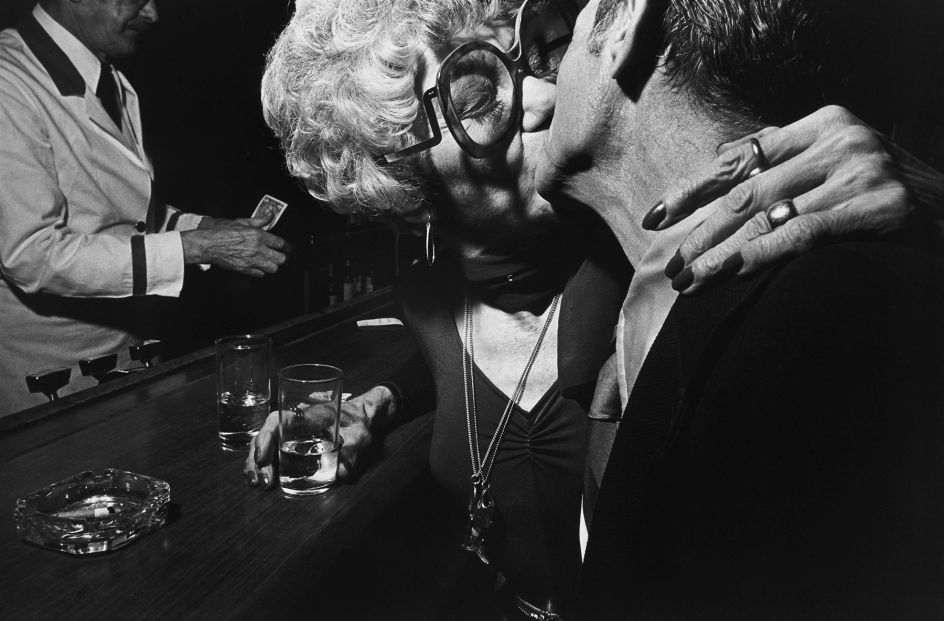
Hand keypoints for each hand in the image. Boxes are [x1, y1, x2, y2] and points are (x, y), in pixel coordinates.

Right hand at [181, 215, 288, 276]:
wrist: (208, 245)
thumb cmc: (221, 232)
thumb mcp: (242, 222)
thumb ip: (259, 220)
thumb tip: (269, 215)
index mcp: (258, 236)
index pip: (280, 243)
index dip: (286, 246)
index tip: (287, 247)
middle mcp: (257, 250)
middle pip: (280, 259)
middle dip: (281, 257)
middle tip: (278, 254)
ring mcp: (252, 261)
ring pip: (272, 268)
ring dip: (272, 265)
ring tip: (269, 260)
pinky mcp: (245, 269)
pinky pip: (260, 274)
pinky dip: (261, 271)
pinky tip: (257, 265)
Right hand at [243, 385, 394, 488]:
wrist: (364, 419)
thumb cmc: (359, 422)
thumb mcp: (360, 436)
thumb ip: (352, 453)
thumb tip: (342, 473)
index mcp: (308, 414)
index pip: (279, 420)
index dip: (266, 437)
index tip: (262, 457)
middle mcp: (295, 424)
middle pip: (267, 436)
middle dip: (258, 459)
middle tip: (262, 481)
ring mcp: (293, 435)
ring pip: (267, 446)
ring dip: (258, 465)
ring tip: (258, 484)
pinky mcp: (295, 447)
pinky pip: (275, 455)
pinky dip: (266, 468)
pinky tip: (264, 482)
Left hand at [644, 105, 941, 293]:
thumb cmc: (889, 195)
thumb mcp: (838, 165)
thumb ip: (787, 162)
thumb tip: (721, 168)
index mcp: (822, 123)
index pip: (739, 157)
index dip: (692, 189)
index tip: (656, 217)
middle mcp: (838, 139)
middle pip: (746, 189)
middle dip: (701, 233)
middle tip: (671, 265)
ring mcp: (858, 170)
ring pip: (765, 214)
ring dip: (718, 253)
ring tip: (688, 281)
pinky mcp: (874, 206)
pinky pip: (799, 233)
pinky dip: (757, 256)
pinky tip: (727, 276)